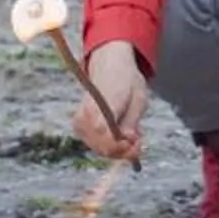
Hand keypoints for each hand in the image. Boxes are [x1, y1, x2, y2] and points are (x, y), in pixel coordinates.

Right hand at [74, 40, 149, 162]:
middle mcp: (86, 112)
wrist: (109, 67)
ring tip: (133, 135)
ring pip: (99, 149)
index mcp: (102, 101)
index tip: (136, 142)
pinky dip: (111, 145)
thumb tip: (129, 138)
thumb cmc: (127, 82)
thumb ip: (132, 120)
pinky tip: (122, 135)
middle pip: (101, 145)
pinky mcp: (79, 126)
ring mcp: (80, 121)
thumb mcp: (138, 97)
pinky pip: (96, 145)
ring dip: (118, 149)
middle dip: (123, 150)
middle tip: (139, 142)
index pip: (102, 129)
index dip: (119, 144)